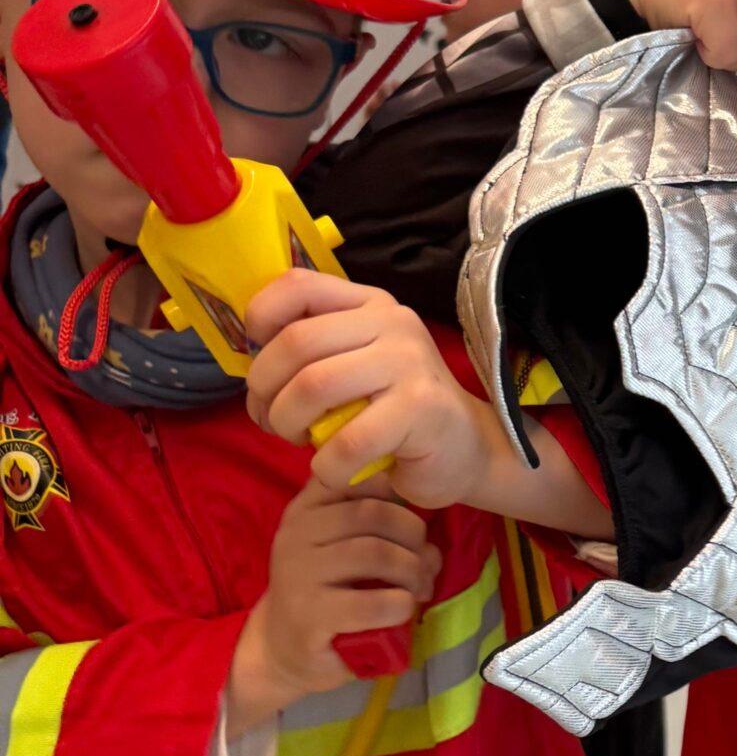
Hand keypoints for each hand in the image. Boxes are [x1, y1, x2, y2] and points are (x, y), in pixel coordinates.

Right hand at [229, 475, 439, 730]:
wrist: (284, 648)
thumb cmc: (329, 592)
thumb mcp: (348, 549)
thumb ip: (382, 527)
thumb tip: (428, 542)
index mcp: (307, 508)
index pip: (360, 479)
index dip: (398, 497)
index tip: (409, 527)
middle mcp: (296, 533)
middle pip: (374, 514)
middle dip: (414, 538)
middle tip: (427, 565)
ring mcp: (298, 574)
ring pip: (375, 553)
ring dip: (412, 572)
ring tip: (420, 589)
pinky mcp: (308, 616)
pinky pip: (371, 603)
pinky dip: (400, 605)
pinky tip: (402, 610)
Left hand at [245, 273, 494, 509]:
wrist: (467, 451)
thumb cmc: (397, 413)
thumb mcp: (357, 365)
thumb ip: (315, 350)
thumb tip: (250, 358)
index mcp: (370, 305)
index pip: (298, 285)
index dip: (260, 318)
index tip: (257, 358)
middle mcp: (392, 323)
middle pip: (295, 342)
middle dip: (264, 390)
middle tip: (270, 420)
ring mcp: (409, 362)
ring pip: (312, 387)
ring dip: (288, 424)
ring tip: (299, 441)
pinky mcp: (421, 409)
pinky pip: (345, 441)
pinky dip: (325, 465)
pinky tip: (333, 470)